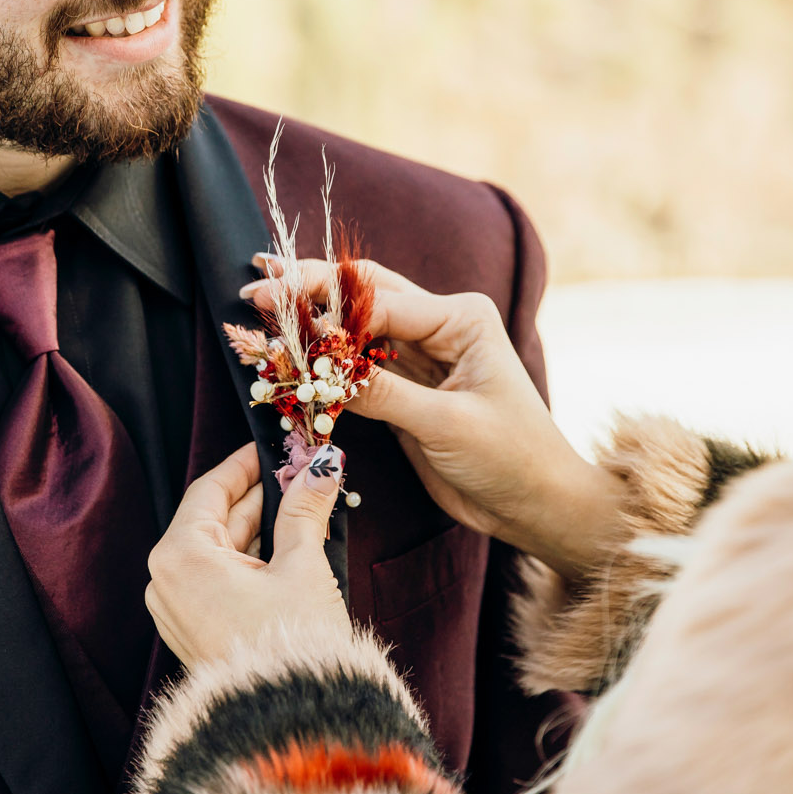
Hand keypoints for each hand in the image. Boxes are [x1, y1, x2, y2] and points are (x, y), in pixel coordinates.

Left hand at [145, 443, 348, 667]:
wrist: (290, 725)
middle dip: (260, 498)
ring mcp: (177, 612)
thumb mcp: (303, 566)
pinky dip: (250, 562)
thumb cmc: (291, 646)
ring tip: (304, 510)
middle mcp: (166, 582)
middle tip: (301, 475)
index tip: (272, 448)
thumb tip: (321, 466)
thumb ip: (306, 510)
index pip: (210, 490)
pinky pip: (219, 582)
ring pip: (219, 552)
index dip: (246, 465)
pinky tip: (288, 551)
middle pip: (215, 520)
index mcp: (180, 556)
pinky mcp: (195, 634)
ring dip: (261, 530)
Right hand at [245, 256, 627, 584]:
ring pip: (353, 327)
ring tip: (259, 306)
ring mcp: (420, 356)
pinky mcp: (405, 388)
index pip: (379, 303)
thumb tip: (323, 371)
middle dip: (307, 290)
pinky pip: (355, 366)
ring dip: (309, 321)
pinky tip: (288, 353)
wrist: (537, 505)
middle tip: (255, 288)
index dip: (326, 309)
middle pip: (361, 295)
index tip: (279, 316)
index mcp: (461, 318)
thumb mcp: (447, 425)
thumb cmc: (513, 458)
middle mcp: (440, 326)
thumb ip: (384, 394)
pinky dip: (322, 361)